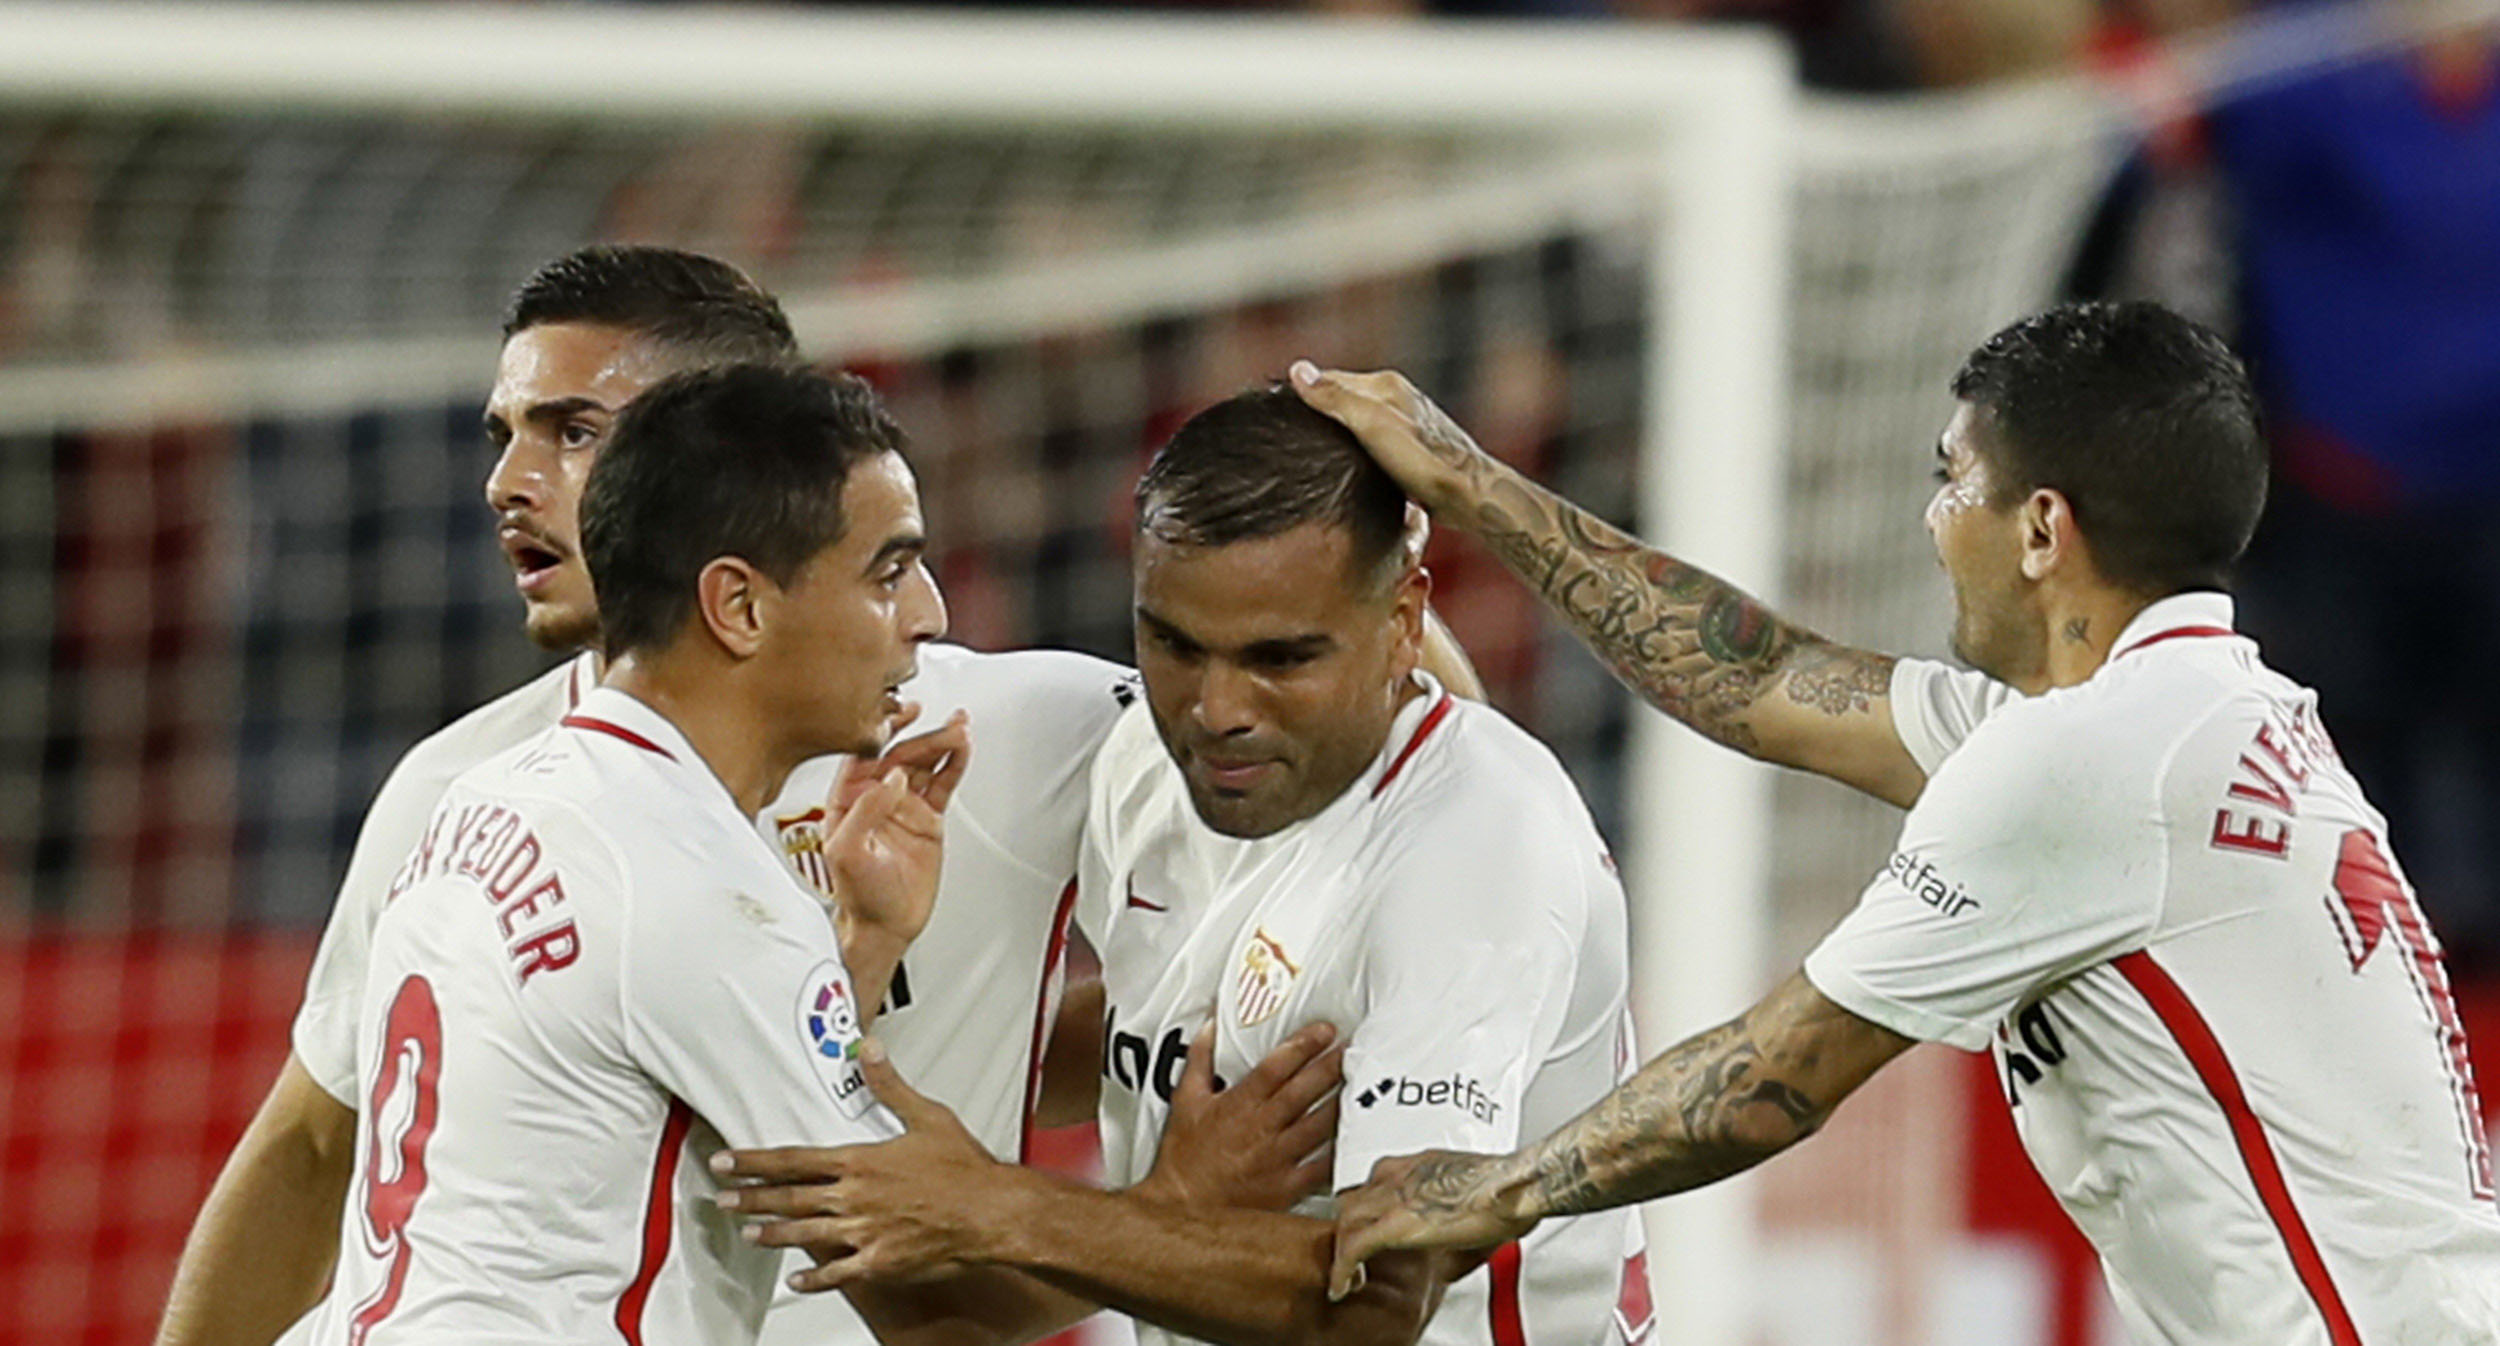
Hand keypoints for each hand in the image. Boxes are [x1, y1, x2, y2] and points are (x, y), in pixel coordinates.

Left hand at [714, 1041, 1010, 1291]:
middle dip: (751, 1199)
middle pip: (789, 1199)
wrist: (991, 1213)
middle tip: (724, 1200)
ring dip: (772, 1234)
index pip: (793, 1160)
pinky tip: (798, 1280)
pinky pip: (837, 1274)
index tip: (728, 1162)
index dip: (754, 1162)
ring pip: (804, 1235)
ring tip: (749, 1233)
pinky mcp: (880, 1262)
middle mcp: (855, 1198)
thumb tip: (870, 1052)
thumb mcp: (927, 1116)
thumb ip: (891, 1086)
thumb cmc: (965, 1170)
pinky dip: (814, 1278)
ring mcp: (864, 1233)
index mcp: (861, 1162)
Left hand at [822, 711, 966, 944]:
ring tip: (960, 729)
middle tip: (947, 728)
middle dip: (925, 737)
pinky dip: (954, 764)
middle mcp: (875, 797)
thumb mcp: (847, 853)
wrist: (886, 925)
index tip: (902, 713)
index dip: (884, 730)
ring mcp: (903, 805)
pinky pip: (942, 782)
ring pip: (924, 763)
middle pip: (901, 754)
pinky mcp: (926, 817)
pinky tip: (963, 749)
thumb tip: (889, 778)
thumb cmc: (859, 896)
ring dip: (942, 743)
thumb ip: (864, 812)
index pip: (865, 754)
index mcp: (847, 800)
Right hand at [1135, 1022, 1341, 1212]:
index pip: (1277, 1066)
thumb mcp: (1185, 1101)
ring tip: (1359, 1085)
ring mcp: (1277, 1158)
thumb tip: (1210, 1028)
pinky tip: (1355, 1136)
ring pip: (1319, 1124)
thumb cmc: (1184, 1158)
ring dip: (1341, 1102)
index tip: (1324, 1031)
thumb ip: (1200, 1060)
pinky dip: (1340, 1151)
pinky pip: (1321, 1167)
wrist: (1182, 1207)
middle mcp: (1262, 1128)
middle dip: (1331, 1065)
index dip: (1304, 1044)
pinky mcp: (1287, 1186)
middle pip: (1305, 1090)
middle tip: (1351, 1049)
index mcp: (1239, 1105)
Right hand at [1289, 362, 1495, 517]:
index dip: (1303, 391)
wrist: (1471, 496)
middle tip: (1289, 429)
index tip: (1276, 408)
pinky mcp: (1416, 447)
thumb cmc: (1425, 463)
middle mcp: (1401, 398)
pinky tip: (1351, 464)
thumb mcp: (1372, 426)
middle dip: (1320, 409)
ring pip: (1362, 420)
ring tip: (1314, 447)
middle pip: (1346, 397)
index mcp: (1388, 386)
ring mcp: (1410, 422)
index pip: (1330, 378)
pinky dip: (1358, 446)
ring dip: (1339, 429)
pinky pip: (1375, 439)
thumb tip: (1298, 371)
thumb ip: (1336, 399)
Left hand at [1328, 1150, 1538, 1301]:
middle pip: (1352, 1200)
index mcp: (1418, 1165)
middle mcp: (1398, 1174)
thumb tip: (1464, 1231)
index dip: (1369, 1208)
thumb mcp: (1473, 1192)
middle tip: (1353, 1252)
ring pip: (1346, 1221)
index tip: (1372, 1224)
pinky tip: (1343, 1285)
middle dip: (1349, 1228)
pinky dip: (1343, 1269)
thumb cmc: (1509, 1186)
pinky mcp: (1394, 1224)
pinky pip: (1353, 1247)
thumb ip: (1457, 1208)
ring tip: (1348, 1275)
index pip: (1375, 1183)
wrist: (1514, 1186)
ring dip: (1343, 1249)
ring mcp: (1393, 1197)